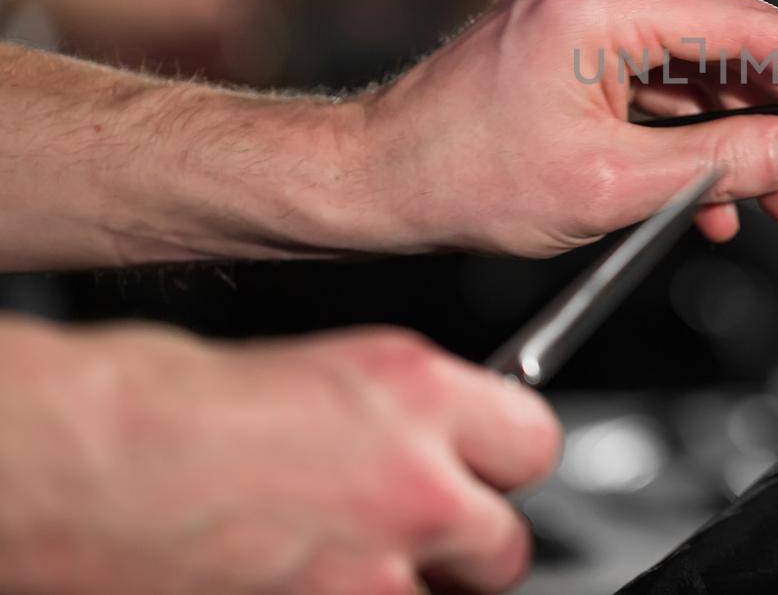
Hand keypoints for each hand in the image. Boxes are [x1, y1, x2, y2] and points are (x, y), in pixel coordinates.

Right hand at [0, 318, 559, 594]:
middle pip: (505, 542)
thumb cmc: (159, 404)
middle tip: (416, 526)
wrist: (76, 466)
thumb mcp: (320, 370)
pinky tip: (294, 576)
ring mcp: (372, 572)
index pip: (534, 442)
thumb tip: (428, 436)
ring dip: (406, 582)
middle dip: (466, 538)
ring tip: (338, 556)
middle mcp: (416, 484)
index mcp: (421, 394)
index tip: (479, 463)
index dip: (499, 458)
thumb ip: (399, 413)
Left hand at [357, 0, 777, 252]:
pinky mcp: (578, 25)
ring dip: (737, 132)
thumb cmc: (463, 175)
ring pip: (701, 63)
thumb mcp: (611, 186)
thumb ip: (722, 165)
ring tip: (773, 199)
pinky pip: (661, 70)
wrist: (375, 176)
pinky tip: (712, 189)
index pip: (752, 27)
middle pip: (732, 41)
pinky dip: (691, 126)